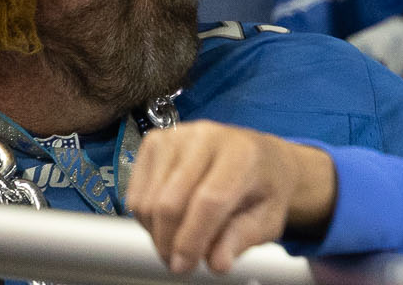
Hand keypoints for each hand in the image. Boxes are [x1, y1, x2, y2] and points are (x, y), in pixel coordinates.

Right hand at [124, 122, 335, 274]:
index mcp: (242, 153)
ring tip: (179, 239)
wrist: (258, 155)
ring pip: (147, 202)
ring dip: (157, 234)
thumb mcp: (267, 217)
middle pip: (170, 203)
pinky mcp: (154, 142)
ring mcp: (177, 136)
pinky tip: (169, 219)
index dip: (191, 240)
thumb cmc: (262, 186)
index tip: (184, 266)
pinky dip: (145, 219)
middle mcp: (208, 137)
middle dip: (169, 243)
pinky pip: (134, 196)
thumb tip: (217, 261)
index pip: (209, 200)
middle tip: (179, 262)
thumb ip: (243, 238)